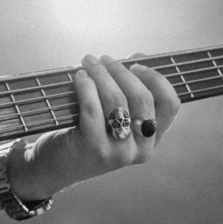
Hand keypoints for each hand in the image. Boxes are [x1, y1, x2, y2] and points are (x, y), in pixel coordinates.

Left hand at [9, 54, 179, 198]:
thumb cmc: (82, 134)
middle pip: (143, 98)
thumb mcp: (110, 115)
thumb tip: (140, 56)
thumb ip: (127, 90)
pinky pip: (93, 108)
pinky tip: (79, 77)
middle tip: (102, 58)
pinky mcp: (95, 148)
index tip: (135, 64)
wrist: (52, 167)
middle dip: (121, 71)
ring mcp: (120, 152)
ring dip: (101, 74)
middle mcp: (141, 149)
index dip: (156, 78)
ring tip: (88, 62)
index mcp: (151, 139)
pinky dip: (86, 87)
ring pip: (118, 100)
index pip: (170, 104)